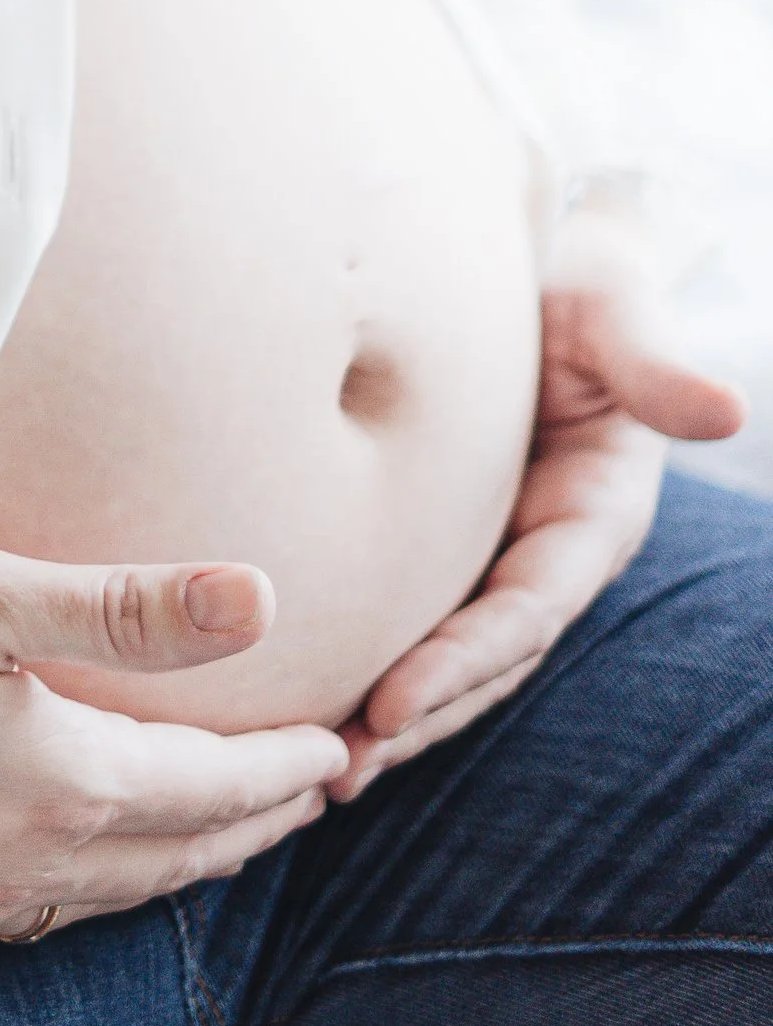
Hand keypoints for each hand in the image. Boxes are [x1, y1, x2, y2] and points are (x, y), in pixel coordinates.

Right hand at [0, 531, 348, 953]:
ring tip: (212, 826)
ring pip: (96, 897)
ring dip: (170, 862)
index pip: (208, 790)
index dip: (283, 769)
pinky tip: (68, 860)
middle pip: (168, 859)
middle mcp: (11, 869)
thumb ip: (122, 608)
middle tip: (308, 794)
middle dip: (249, 826)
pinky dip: (78, 886)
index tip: (341, 747)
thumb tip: (259, 597)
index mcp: (50, 787)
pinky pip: (18, 915)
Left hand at [333, 210, 747, 800]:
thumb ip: (655, 366)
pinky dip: (362, 656)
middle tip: (334, 770)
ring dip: (384, 712)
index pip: (525, 610)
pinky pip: (404, 608)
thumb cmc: (585, 279)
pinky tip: (298, 699)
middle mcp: (544, 549)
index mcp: (593, 515)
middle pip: (478, 656)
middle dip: (414, 717)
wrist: (537, 255)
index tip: (393, 706)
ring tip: (311, 768)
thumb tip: (727, 411)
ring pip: (441, 649)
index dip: (463, 661)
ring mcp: (493, 549)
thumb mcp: (619, 314)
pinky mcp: (443, 537)